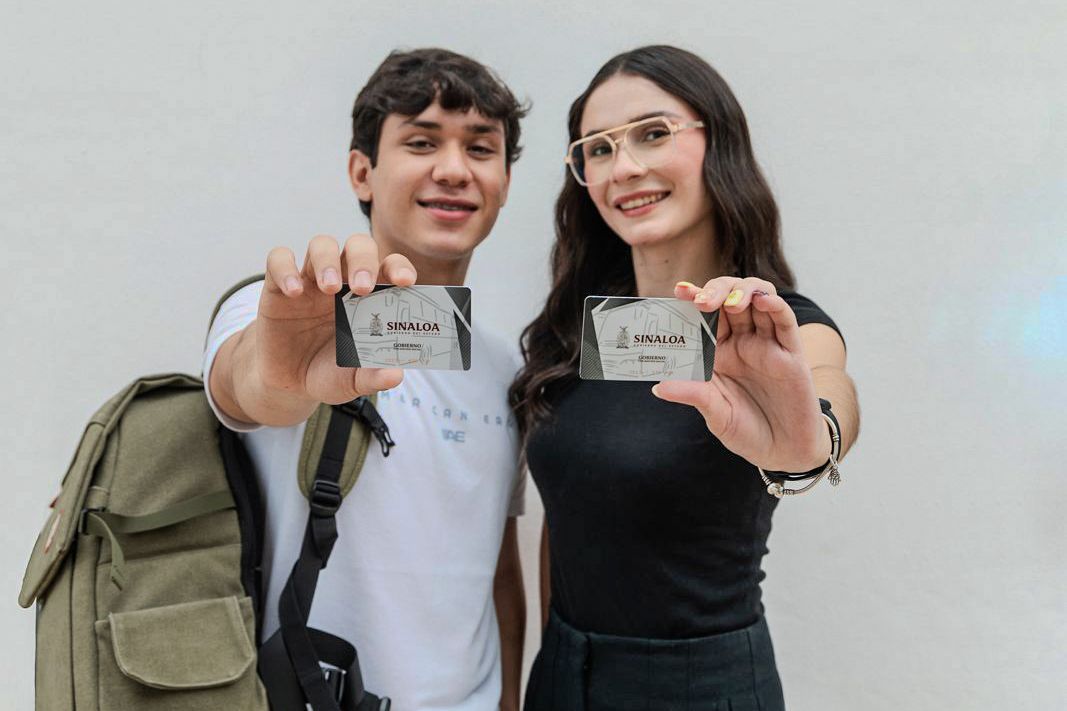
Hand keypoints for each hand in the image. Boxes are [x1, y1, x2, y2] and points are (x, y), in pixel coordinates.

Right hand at [255, 233, 415, 407]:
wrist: (289, 383)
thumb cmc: (329, 372)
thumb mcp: (352, 381)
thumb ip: (372, 376)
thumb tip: (395, 375)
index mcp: (370, 296)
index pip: (389, 266)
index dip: (399, 267)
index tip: (404, 282)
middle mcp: (343, 280)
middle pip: (358, 245)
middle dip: (364, 260)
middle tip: (363, 288)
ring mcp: (311, 279)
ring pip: (322, 244)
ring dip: (328, 260)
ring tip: (330, 288)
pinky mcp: (278, 286)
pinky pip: (278, 259)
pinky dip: (286, 269)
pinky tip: (294, 293)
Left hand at [652, 277, 830, 472]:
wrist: (783, 452)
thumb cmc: (747, 431)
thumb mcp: (715, 414)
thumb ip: (693, 395)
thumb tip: (658, 387)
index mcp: (719, 352)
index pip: (705, 316)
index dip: (694, 299)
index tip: (679, 291)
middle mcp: (742, 342)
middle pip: (730, 299)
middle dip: (716, 291)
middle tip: (703, 300)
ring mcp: (767, 345)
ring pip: (759, 300)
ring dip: (743, 292)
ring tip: (730, 302)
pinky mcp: (792, 354)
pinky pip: (785, 322)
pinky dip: (775, 306)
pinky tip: (763, 300)